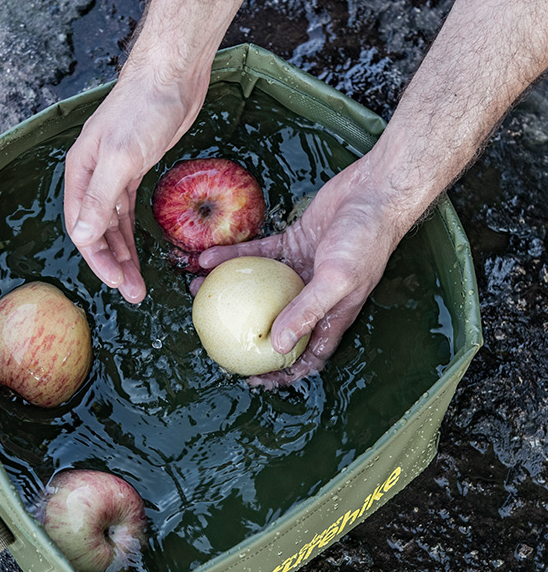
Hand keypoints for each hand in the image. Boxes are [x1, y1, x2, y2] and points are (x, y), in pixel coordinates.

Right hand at [63, 65, 208, 302]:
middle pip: (97, 232)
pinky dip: (132, 235)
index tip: (115, 282)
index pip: (81, 227)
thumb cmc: (143, 109)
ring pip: (114, 226)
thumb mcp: (121, 158)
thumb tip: (84, 238)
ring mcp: (113, 176)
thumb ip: (100, 199)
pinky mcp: (135, 172)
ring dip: (124, 255)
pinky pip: (128, 214)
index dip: (97, 257)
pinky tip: (137, 255)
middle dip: (113, 264)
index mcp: (80, 173)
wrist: (172, 75)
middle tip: (132, 293)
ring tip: (137, 285)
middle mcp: (92, 177)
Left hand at [197, 154, 412, 384]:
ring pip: (258, 289)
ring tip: (197, 292)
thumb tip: (278, 347)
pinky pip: (256, 255)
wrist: (374, 192)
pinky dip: (233, 257)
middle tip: (214, 336)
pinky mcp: (292, 244)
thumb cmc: (365, 240)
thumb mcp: (337, 281)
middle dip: (245, 334)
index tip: (253, 379)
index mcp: (331, 316)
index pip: (306, 356)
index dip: (282, 373)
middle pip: (275, 325)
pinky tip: (206, 259)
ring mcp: (301, 271)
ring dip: (228, 292)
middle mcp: (313, 298)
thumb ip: (307, 311)